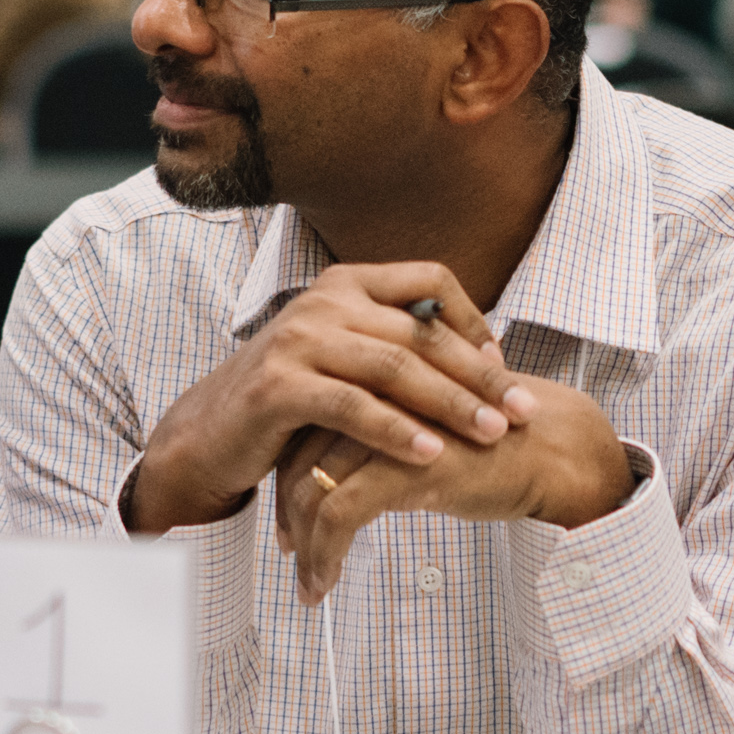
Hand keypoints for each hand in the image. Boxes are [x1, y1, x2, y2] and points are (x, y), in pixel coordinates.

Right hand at [125, 262, 537, 534]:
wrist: (212, 432)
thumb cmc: (293, 399)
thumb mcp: (346, 356)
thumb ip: (397, 343)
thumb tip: (483, 353)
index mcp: (347, 283)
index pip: (430, 279)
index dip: (474, 319)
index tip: (504, 363)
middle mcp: (324, 301)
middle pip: (421, 331)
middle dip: (479, 374)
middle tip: (521, 410)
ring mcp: (298, 340)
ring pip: (394, 368)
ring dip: (450, 404)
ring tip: (492, 434)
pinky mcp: (280, 386)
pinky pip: (353, 406)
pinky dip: (397, 431)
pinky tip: (431, 454)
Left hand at [274, 376, 634, 602]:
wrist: (554, 450)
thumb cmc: (495, 443)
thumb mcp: (425, 430)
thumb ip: (382, 437)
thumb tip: (335, 472)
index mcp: (375, 381)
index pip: (306, 428)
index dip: (288, 475)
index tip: (288, 516)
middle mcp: (373, 399)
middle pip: (299, 457)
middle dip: (288, 511)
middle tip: (288, 550)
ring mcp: (387, 431)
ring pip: (312, 489)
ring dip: (303, 543)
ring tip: (308, 581)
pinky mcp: (406, 468)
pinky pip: (339, 515)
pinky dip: (323, 555)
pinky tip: (324, 584)